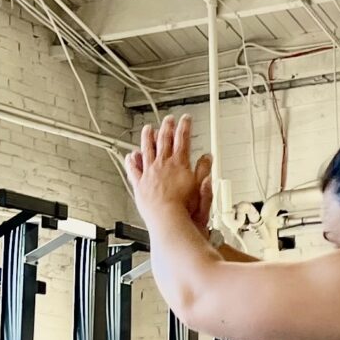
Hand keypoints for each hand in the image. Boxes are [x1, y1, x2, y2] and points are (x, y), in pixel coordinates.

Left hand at [125, 115, 213, 231]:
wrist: (168, 220)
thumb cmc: (185, 209)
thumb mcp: (202, 187)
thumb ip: (204, 169)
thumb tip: (207, 157)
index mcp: (179, 164)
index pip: (183, 139)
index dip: (185, 127)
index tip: (186, 119)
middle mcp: (163, 165)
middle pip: (164, 140)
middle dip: (167, 127)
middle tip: (169, 119)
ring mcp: (150, 173)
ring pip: (147, 149)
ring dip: (148, 137)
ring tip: (148, 129)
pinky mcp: (140, 184)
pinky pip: (134, 169)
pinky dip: (132, 160)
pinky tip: (131, 155)